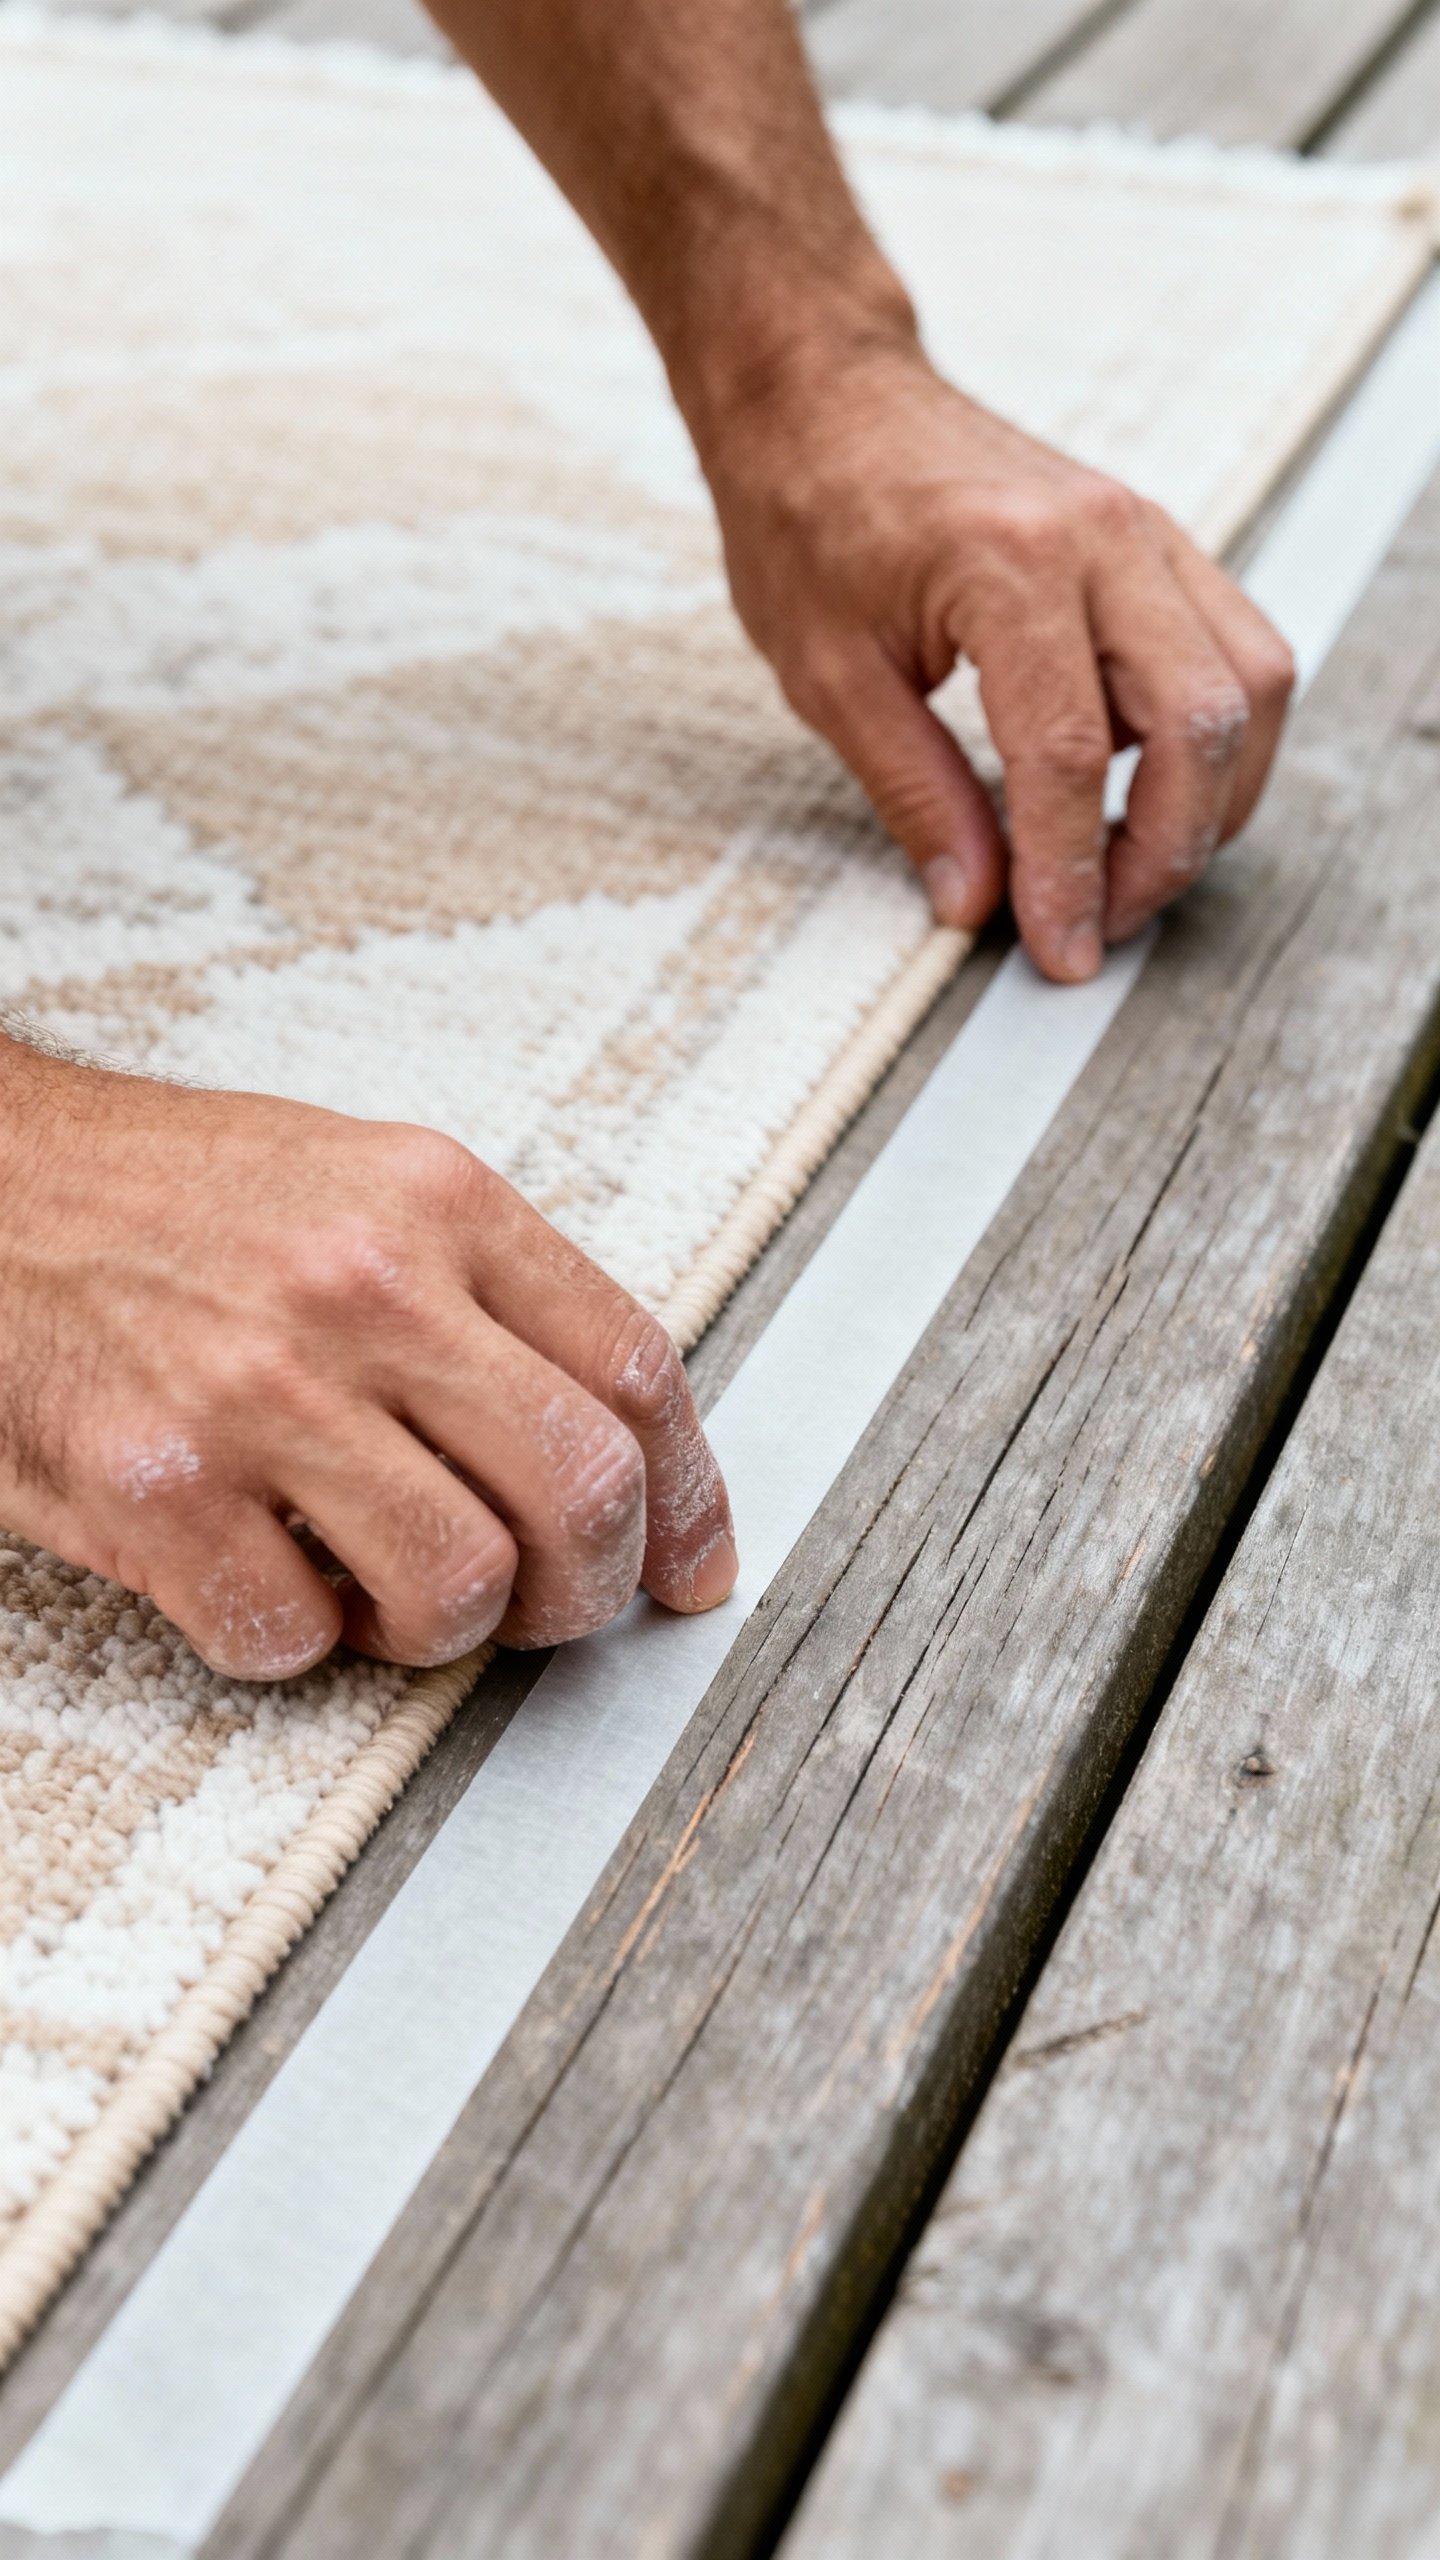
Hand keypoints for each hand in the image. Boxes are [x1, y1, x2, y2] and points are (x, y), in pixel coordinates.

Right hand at [0, 1044, 736, 1678]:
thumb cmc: (163, 1201)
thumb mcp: (360, 1187)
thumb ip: (491, 1298)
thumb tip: (619, 1445)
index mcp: (437, 1201)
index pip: (637, 1373)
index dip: (689, 1500)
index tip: (686, 1566)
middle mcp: (364, 1286)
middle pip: (583, 1493)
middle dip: (587, 1591)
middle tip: (547, 1607)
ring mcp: (259, 1390)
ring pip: (460, 1589)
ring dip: (436, 1630)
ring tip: (379, 1586)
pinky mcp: (155, 1486)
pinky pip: (295, 1640)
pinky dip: (294, 1641)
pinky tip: (262, 1574)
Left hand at [699, 344, 1296, 981]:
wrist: (824, 393)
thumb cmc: (808, 512)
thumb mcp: (826, 676)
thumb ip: (915, 793)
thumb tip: (976, 900)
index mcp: (1007, 563)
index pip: (1071, 754)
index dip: (1072, 872)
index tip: (1061, 950)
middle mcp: (1102, 536)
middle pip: (1201, 722)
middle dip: (1166, 850)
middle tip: (1101, 922)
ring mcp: (1145, 530)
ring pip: (1251, 684)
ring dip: (1212, 797)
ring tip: (1128, 867)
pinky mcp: (1156, 542)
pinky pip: (1234, 649)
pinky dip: (1209, 736)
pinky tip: (1137, 784)